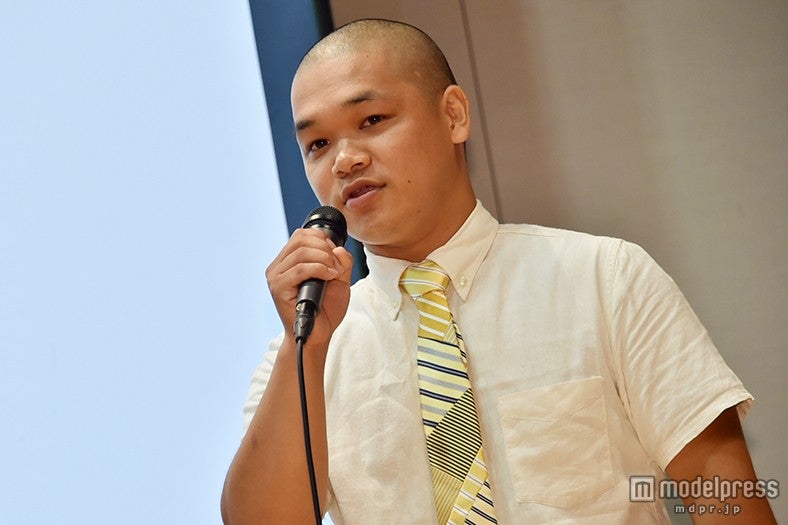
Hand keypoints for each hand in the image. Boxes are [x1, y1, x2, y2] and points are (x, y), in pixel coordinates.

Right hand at [266, 227, 353, 350]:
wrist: (319, 335)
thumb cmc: (325, 309)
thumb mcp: (340, 279)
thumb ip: (342, 260)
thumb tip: (338, 247)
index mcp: (288, 262)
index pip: (301, 235)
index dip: (322, 239)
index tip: (335, 255)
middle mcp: (278, 267)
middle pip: (300, 238)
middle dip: (324, 248)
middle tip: (337, 266)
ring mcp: (275, 277)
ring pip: (301, 252)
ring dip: (325, 259)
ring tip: (335, 273)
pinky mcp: (278, 288)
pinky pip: (300, 269)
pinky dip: (320, 269)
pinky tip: (330, 276)